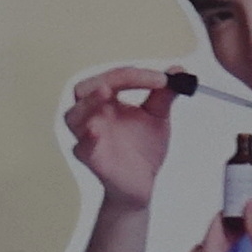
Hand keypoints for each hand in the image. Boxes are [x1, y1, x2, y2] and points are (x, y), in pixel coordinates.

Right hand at [67, 68, 184, 210]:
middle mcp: (93, 116)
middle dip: (103, 82)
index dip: (134, 74)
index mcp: (106, 102)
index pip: (112, 78)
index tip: (162, 79)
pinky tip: (96, 131)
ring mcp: (89, 137)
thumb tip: (178, 70)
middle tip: (122, 80)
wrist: (142, 182)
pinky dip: (87, 138)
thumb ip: (164, 95)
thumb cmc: (141, 148)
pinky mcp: (92, 159)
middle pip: (82, 90)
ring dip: (88, 103)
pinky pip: (82, 148)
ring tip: (104, 93)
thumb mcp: (157, 116)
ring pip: (73, 117)